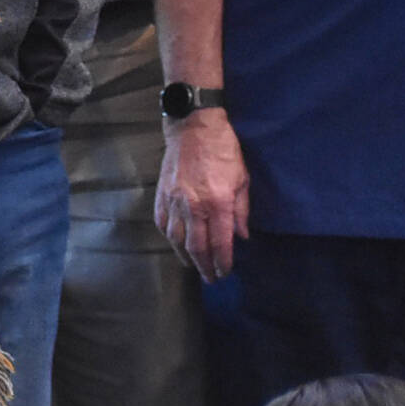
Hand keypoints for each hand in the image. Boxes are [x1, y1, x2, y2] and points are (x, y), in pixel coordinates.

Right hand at [155, 112, 249, 282]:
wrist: (194, 127)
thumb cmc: (224, 151)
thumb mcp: (243, 179)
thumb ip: (241, 211)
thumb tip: (241, 236)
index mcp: (218, 202)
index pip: (220, 242)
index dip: (223, 261)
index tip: (226, 272)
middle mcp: (194, 206)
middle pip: (196, 246)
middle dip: (205, 266)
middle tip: (211, 278)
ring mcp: (174, 200)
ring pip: (177, 239)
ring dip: (185, 257)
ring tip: (194, 265)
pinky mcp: (162, 194)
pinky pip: (162, 223)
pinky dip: (169, 237)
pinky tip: (176, 243)